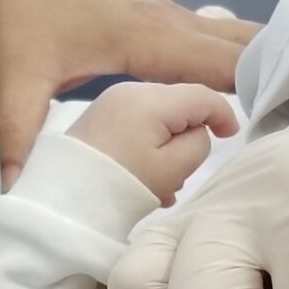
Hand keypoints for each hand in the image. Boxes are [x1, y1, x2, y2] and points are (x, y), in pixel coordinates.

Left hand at [0, 0, 259, 187]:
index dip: (259, 87)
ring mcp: (168, 13)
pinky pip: (215, 33)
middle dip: (280, 74)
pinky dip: (243, 51)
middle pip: (241, 45)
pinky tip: (257, 75)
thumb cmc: (20, 7)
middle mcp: (169, 21)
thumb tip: (18, 189)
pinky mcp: (160, 12)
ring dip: (266, 60)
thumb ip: (19, 132)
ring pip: (234, 33)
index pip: (220, 63)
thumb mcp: (17, 74)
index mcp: (147, 38)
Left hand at [69, 83, 238, 203]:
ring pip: (159, 115)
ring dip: (170, 144)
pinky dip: (150, 145)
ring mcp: (111, 102)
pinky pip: (138, 123)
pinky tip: (146, 178)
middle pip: (180, 102)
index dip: (224, 114)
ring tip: (164, 184)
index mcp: (150, 98)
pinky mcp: (99, 117)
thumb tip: (198, 131)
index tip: (231, 138)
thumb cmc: (117, 185)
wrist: (57, 197)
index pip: (202, 94)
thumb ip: (198, 143)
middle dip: (191, 132)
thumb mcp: (171, 170)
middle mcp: (130, 90)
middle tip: (187, 168)